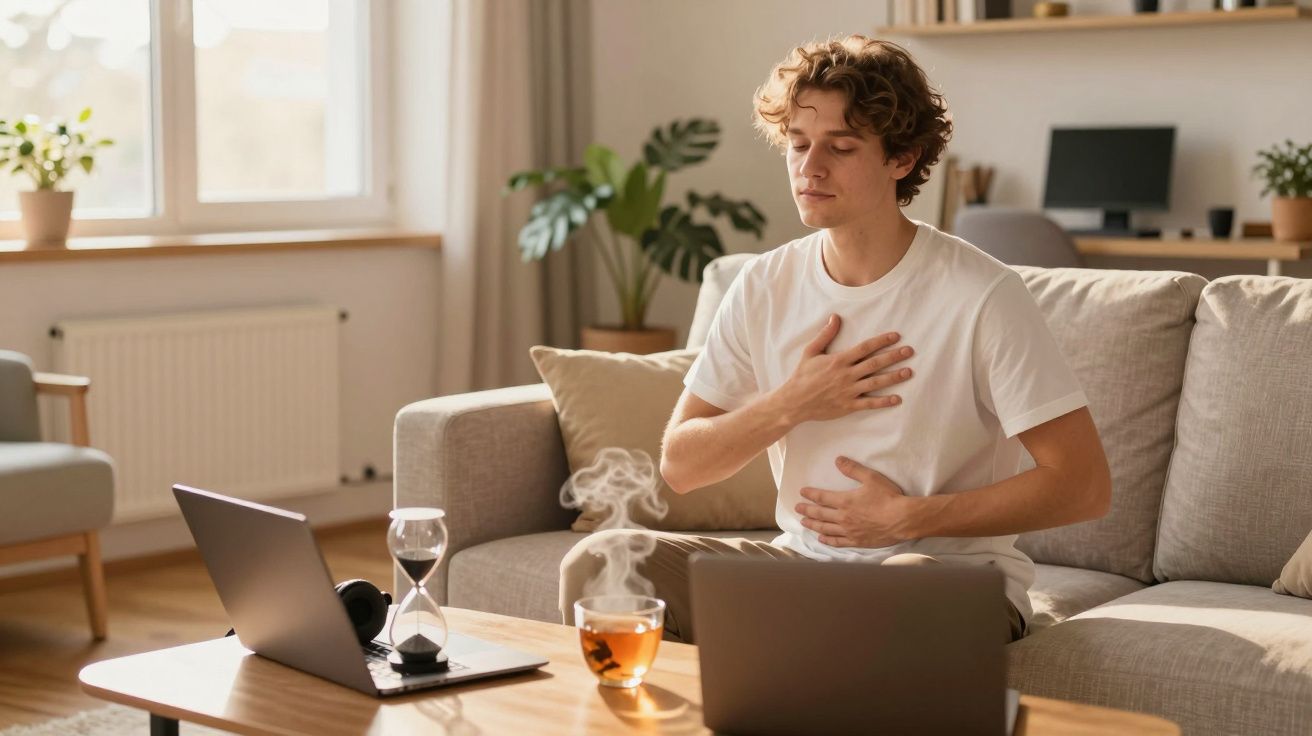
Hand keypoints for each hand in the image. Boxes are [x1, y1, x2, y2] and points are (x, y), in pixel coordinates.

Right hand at [773, 314, 914, 425]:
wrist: (794, 401)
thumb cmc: (802, 375)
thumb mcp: (811, 352)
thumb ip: (825, 335)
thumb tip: (835, 317)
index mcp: (839, 360)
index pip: (865, 348)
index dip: (882, 341)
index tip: (896, 336)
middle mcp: (846, 375)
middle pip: (875, 363)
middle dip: (893, 356)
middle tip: (909, 351)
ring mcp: (848, 391)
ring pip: (876, 383)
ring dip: (893, 377)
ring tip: (908, 372)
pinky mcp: (848, 405)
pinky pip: (869, 403)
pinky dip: (883, 402)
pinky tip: (897, 399)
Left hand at [796, 456, 918, 547]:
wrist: (902, 519)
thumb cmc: (888, 497)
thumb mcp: (871, 478)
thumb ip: (853, 469)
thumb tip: (838, 460)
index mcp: (845, 501)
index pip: (822, 497)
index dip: (811, 494)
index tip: (801, 492)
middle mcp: (843, 517)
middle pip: (820, 514)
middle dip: (807, 510)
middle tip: (797, 508)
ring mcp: (849, 531)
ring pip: (826, 529)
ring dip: (813, 525)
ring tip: (804, 523)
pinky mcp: (857, 541)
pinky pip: (838, 542)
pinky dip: (828, 540)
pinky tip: (822, 539)